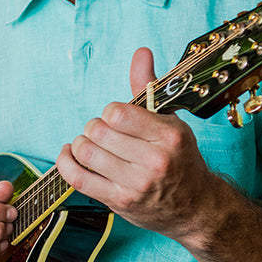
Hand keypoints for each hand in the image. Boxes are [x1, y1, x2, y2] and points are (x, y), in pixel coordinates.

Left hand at [56, 47, 220, 241]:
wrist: (196, 208)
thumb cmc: (181, 159)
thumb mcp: (171, 120)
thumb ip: (149, 87)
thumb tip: (141, 53)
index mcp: (169, 135)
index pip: (117, 113)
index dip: (110, 112)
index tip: (115, 118)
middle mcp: (155, 160)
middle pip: (98, 131)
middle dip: (94, 127)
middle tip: (102, 132)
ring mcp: (136, 184)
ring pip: (86, 153)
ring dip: (81, 144)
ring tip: (90, 145)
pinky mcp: (120, 202)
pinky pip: (78, 179)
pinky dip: (66, 163)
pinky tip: (69, 155)